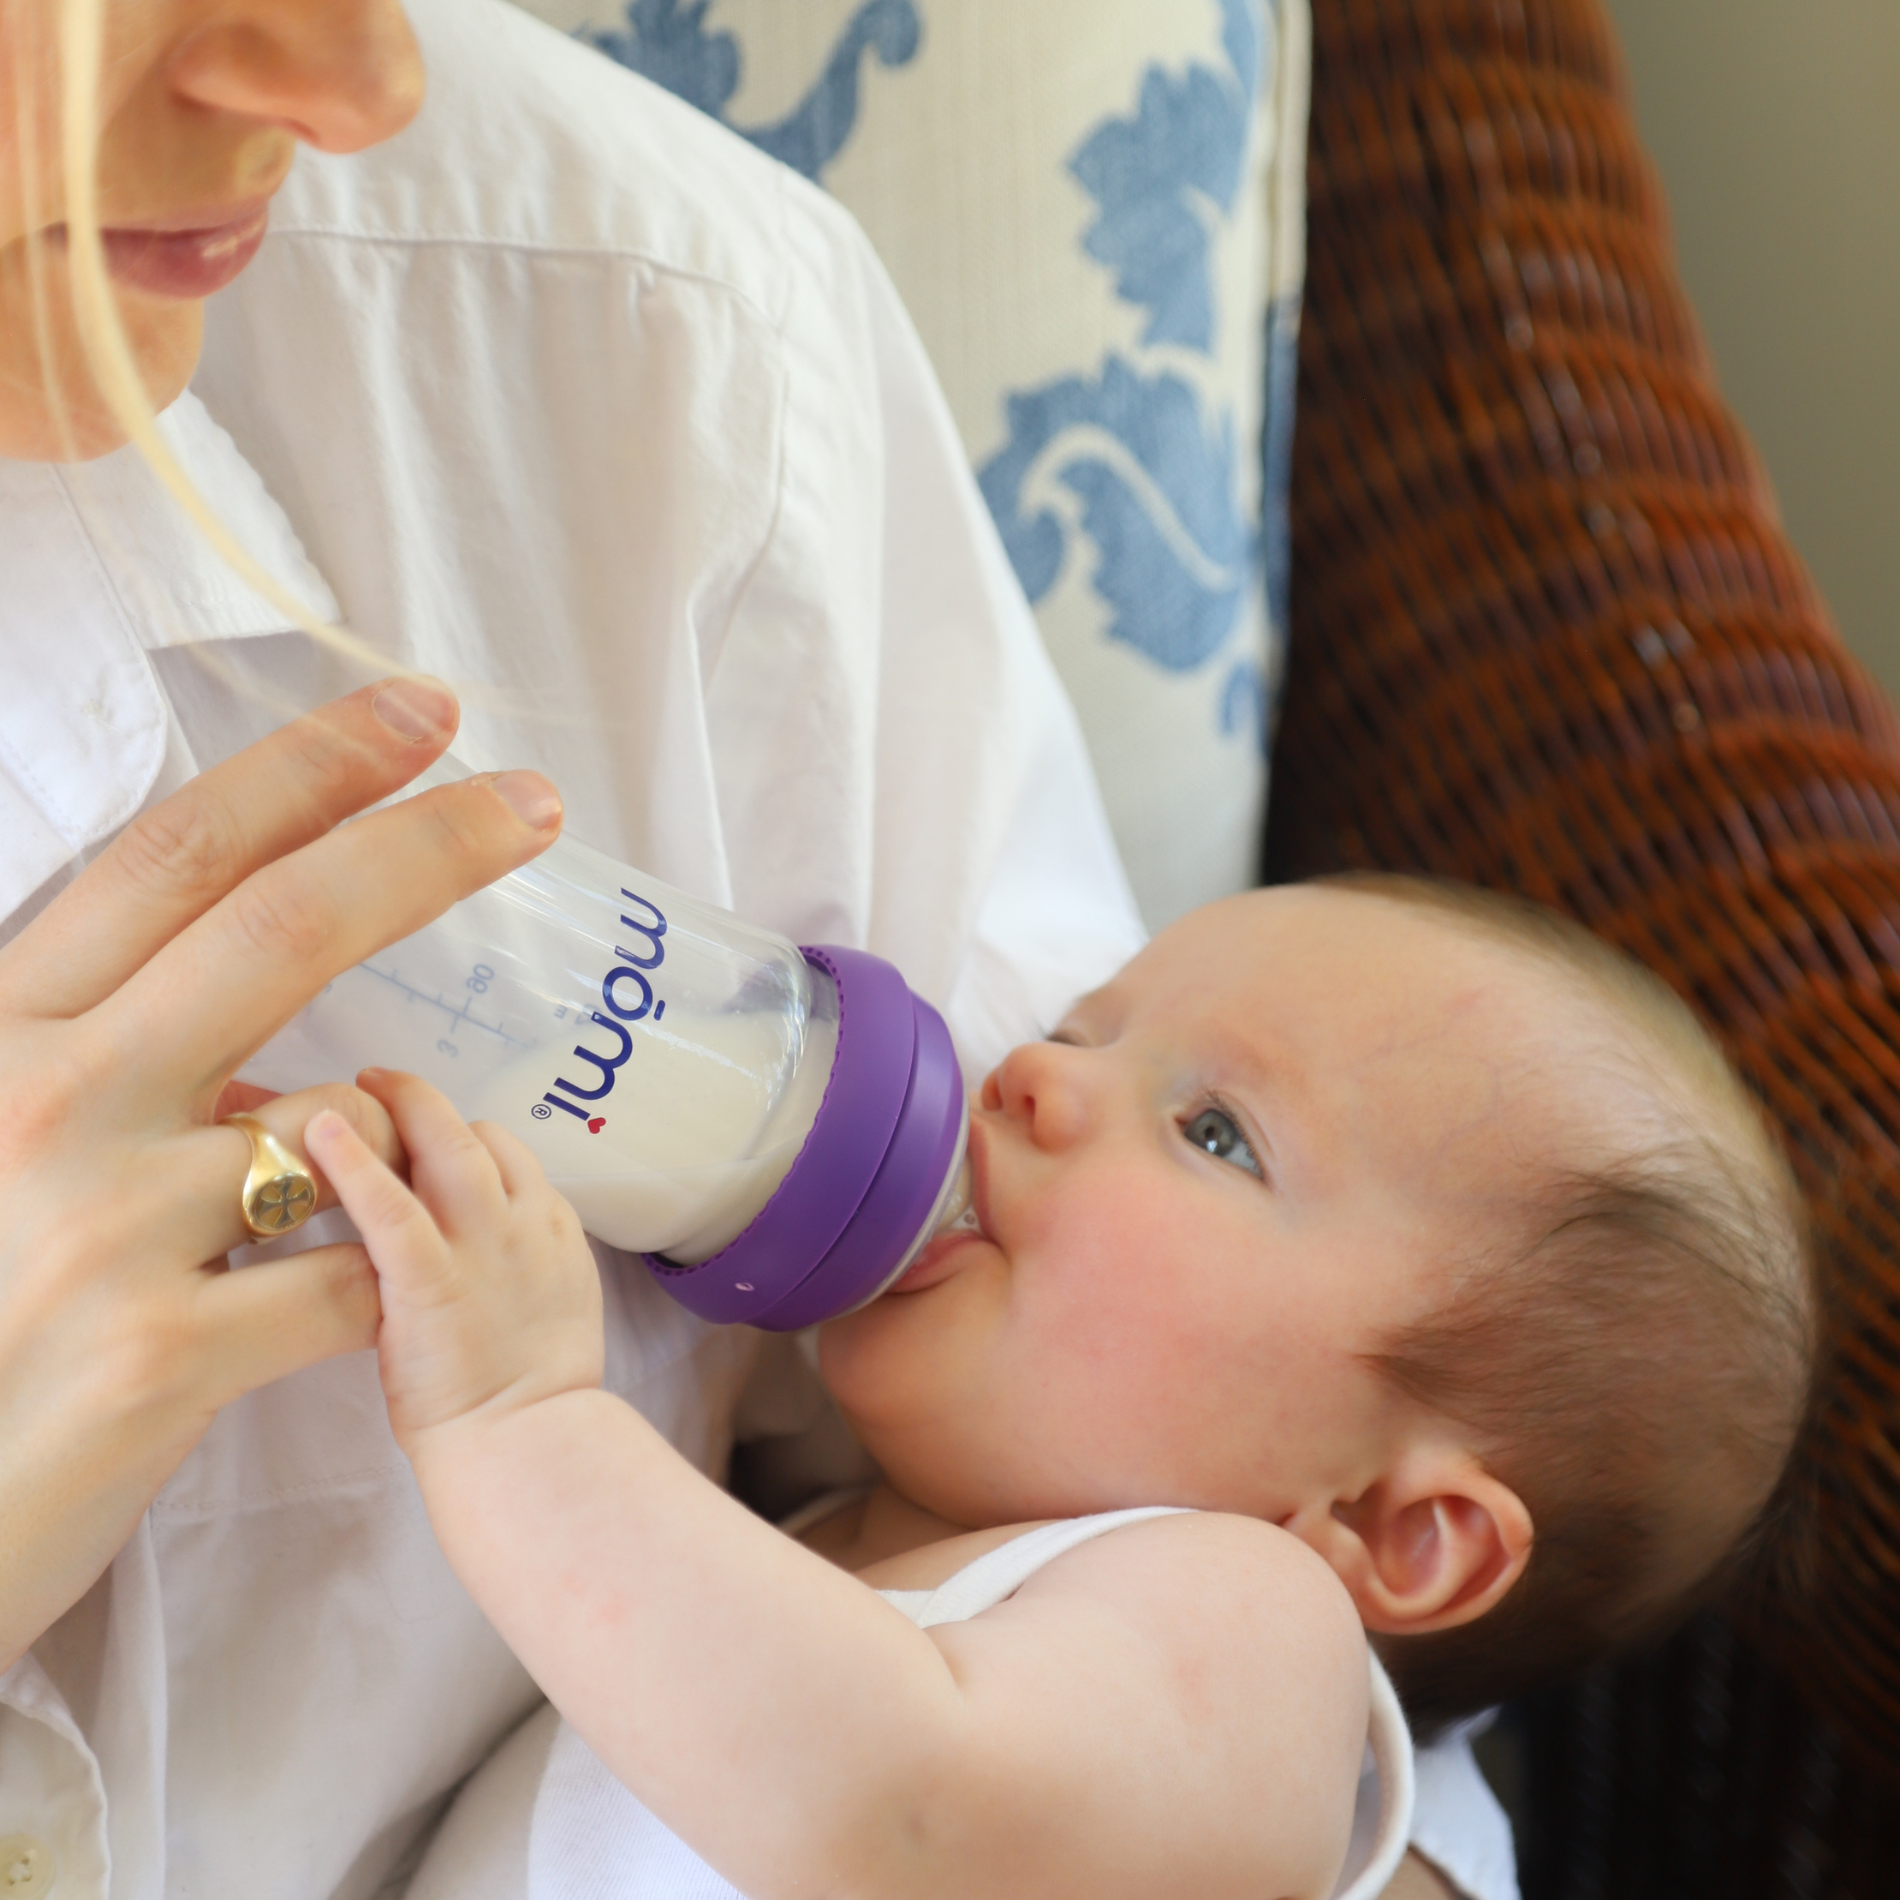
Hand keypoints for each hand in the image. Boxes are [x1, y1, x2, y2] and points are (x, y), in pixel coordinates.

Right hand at [0, 678, 563, 1667]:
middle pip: (280, 928)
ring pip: (341, 1122)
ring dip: (384, 1149)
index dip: (309, 769)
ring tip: (336, 1216)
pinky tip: (328, 1316)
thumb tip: (241, 976)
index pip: (173, 857)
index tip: (420, 714)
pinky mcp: (155, 1356)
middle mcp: (39, 1099)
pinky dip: (382, 1282)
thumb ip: (97, 1046)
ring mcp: (97, 1225)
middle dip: (425, 846)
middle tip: (534, 802)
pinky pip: (354, 1275)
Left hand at [306, 1071, 603, 1458]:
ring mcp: (481, 1245)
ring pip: (443, 1147)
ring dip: (399, 1106)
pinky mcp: (431, 1280)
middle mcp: (521, 1221)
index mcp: (551, 1228)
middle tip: (384, 1080)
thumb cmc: (534, 1400)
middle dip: (425, 1101)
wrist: (531, 1444)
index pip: (507, 1152)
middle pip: (473, 1134)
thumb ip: (515, 1264)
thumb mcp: (551, 1308)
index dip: (461, 1137)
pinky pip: (392, 1205)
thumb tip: (476, 1252)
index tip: (424, 1140)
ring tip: (357, 1085)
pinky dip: (355, 1163)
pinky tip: (321, 1133)